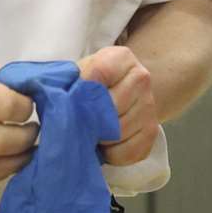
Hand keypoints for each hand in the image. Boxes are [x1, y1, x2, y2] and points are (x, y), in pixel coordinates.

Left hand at [76, 46, 158, 165]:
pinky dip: (112, 154)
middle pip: (110, 106)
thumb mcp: (82, 71)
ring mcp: (149, 106)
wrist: (126, 92)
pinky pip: (127, 152)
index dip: (81, 91)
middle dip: (89, 120)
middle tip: (76, 124)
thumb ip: (72, 82)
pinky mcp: (152, 132)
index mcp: (122, 58)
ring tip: (91, 133)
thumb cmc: (95, 84)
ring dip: (100, 138)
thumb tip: (60, 103)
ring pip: (118, 132)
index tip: (68, 103)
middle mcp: (141, 78)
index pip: (100, 72)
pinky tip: (105, 144)